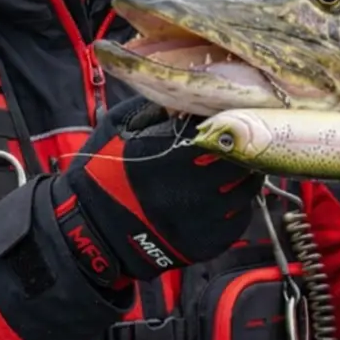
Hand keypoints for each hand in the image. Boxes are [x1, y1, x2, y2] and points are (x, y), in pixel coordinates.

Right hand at [50, 97, 264, 287]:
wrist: (93, 232)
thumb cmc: (102, 173)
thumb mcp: (118, 128)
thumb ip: (155, 108)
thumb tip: (189, 95)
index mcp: (170, 156)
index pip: (221, 130)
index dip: (229, 119)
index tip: (228, 115)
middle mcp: (191, 190)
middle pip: (241, 160)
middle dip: (242, 147)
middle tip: (239, 139)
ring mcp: (202, 221)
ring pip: (246, 190)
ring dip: (244, 174)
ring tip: (233, 164)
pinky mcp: (207, 244)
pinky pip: (239, 219)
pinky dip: (237, 204)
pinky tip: (223, 194)